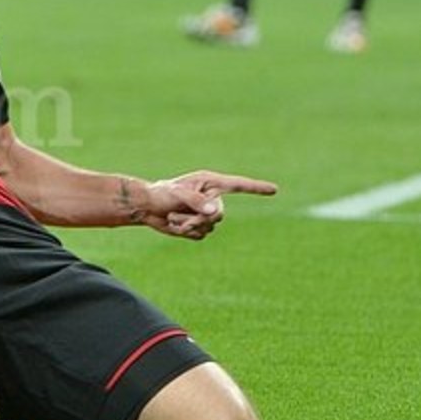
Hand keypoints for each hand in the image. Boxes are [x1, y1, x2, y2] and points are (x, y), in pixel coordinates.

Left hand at [139, 170, 277, 239]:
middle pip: (219, 215)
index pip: (239, 185)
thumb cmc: (161, 194)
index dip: (256, 188)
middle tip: (175, 214)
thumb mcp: (177, 194)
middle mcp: (212, 198)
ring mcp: (206, 213)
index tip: (274, 189)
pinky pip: (201, 235)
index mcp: (210, 183)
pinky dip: (186, 232)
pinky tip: (175, 224)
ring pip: (209, 227)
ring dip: (188, 225)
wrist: (146, 207)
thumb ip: (196, 202)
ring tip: (172, 216)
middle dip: (198, 219)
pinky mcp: (199, 226)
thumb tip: (215, 213)